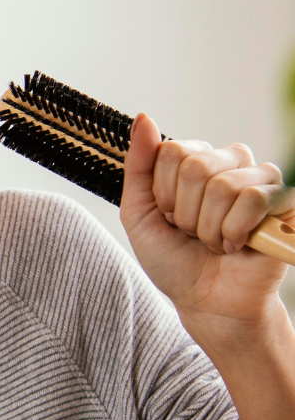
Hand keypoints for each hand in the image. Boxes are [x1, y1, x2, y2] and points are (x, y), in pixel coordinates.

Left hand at [120, 114, 294, 328]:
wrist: (206, 301)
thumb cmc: (173, 259)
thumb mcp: (139, 214)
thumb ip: (138, 166)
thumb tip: (144, 118)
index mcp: (195, 161)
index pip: (172, 151)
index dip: (163, 194)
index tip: (168, 217)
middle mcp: (230, 162)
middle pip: (196, 166)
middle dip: (185, 213)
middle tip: (192, 233)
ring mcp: (260, 179)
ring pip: (224, 185)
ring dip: (209, 227)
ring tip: (214, 241)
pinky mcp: (285, 201)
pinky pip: (255, 198)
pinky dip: (235, 230)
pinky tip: (237, 244)